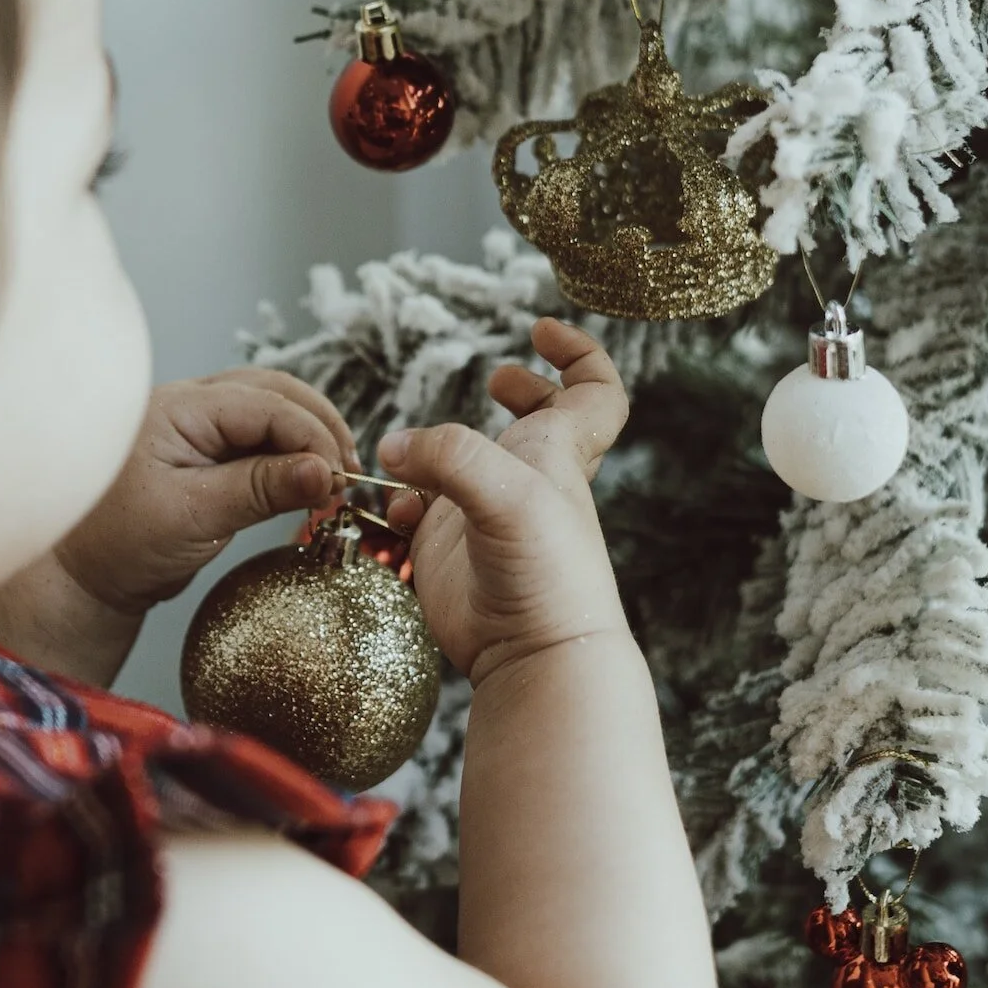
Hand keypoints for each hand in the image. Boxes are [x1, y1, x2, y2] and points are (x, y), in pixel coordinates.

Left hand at [58, 371, 356, 613]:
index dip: (314, 437)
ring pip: (273, 410)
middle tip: (348, 475)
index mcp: (181, 408)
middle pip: (278, 392)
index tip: (338, 481)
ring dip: (310, 437)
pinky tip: (309, 481)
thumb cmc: (118, 545)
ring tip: (336, 477)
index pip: (269, 404)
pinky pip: (261, 438)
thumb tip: (325, 472)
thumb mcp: (193, 517)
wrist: (80, 577)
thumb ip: (260, 490)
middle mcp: (192, 405)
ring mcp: (200, 426)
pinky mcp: (208, 453)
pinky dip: (292, 454)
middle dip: (321, 427)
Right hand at [378, 319, 629, 684]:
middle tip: (496, 382)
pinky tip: (398, 512)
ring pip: (464, 464)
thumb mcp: (507, 495)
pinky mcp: (450, 549)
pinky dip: (400, 502)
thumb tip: (392, 448)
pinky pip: (419, 510)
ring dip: (431, 451)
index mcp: (558, 453)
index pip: (595, 390)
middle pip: (541, 422)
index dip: (578, 352)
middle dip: (521, 393)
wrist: (533, 656)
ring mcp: (487, 514)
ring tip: (409, 457)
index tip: (540, 331)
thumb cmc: (545, 574)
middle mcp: (527, 479)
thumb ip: (449, 457)